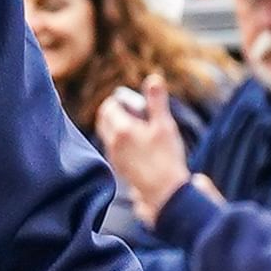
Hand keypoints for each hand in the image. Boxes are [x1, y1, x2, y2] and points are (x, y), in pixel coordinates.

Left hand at [94, 81, 192, 218]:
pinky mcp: (119, 167)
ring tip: (142, 129)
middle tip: (138, 113)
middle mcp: (112, 143)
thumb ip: (156, 101)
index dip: (121, 101)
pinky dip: (121, 140)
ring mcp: (114, 156)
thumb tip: (154, 78)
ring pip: (107, 133)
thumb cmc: (167, 158)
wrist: (165, 192)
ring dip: (119, 125)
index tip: (137, 104)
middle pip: (104, 119)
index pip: (109, 106)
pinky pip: (113, 146)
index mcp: (122, 130)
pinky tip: (141, 145)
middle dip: (116, 111)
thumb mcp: (165, 125)